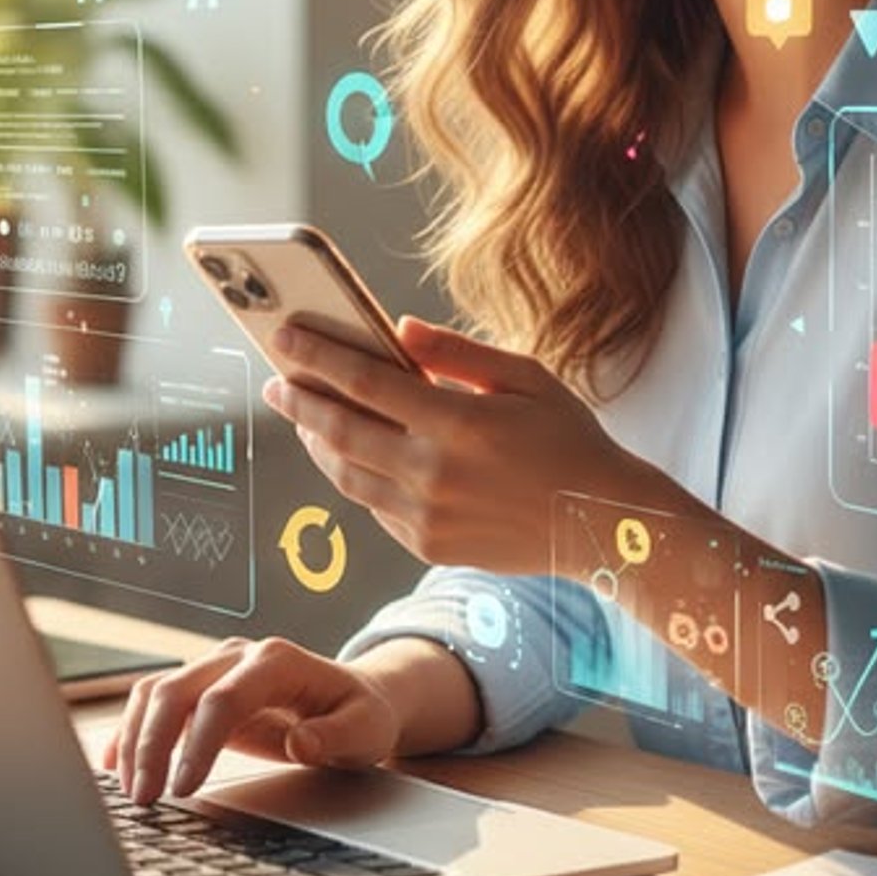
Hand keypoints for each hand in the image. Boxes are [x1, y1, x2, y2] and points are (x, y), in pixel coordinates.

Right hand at [101, 637, 399, 800]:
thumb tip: (302, 741)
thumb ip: (337, 736)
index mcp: (278, 661)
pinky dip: (130, 730)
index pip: (224, 698)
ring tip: (132, 794)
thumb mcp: (366, 730)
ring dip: (136, 741)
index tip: (184, 788)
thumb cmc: (360, 715)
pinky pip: (153, 701)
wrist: (353, 698)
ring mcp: (215, 668)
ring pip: (157, 693)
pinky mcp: (200, 689)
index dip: (199, 743)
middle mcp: (239, 656)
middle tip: (145, 800)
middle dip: (153, 745)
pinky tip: (114, 765)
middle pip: (178, 690)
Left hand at [263, 315, 666, 573]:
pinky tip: (348, 454)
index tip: (286, 337)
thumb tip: (399, 329)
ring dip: (317, 442)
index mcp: (459, 423)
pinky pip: (373, 506)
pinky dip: (353, 476)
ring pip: (347, 475)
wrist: (601, 522)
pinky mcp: (427, 545)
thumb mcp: (525, 376)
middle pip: (341, 431)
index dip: (319, 357)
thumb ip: (457, 353)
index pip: (366, 382)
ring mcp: (427, 516)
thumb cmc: (568, 439)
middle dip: (299, 401)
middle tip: (275, 381)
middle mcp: (435, 473)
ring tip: (304, 417)